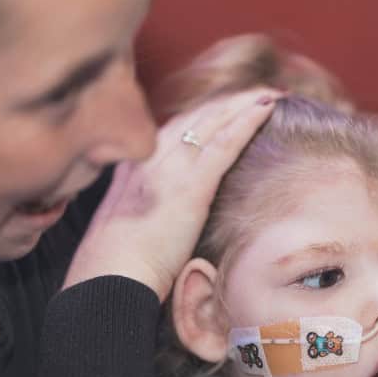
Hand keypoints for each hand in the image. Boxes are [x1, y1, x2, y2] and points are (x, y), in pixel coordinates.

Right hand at [64, 87, 278, 299]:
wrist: (107, 283)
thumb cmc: (113, 269)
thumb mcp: (119, 230)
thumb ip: (139, 211)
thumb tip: (157, 214)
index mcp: (131, 170)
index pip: (171, 131)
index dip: (201, 118)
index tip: (224, 110)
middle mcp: (148, 161)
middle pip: (193, 118)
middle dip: (225, 103)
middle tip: (256, 94)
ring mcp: (168, 171)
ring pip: (211, 122)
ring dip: (243, 104)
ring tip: (270, 94)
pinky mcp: (189, 188)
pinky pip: (224, 144)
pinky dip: (246, 122)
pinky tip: (266, 109)